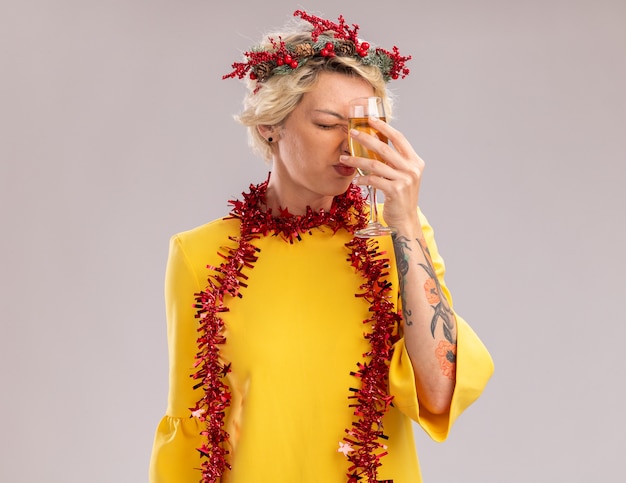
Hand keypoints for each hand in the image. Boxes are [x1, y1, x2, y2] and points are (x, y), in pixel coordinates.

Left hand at [341, 117, 424, 234]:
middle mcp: (412, 169)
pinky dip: (362, 179)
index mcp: (415, 161)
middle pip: (384, 148)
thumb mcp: (401, 176)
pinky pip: (374, 180)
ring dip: (357, 160)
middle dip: (365, 139)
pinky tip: (355, 180)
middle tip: (351, 133)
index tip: (370, 119)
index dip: (384, 127)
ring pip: (375, 164)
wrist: (405, 220)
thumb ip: (393, 161)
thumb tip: (373, 142)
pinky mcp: (396, 191)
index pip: (399, 138)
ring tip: (344, 158)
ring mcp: (405, 180)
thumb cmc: (400, 198)